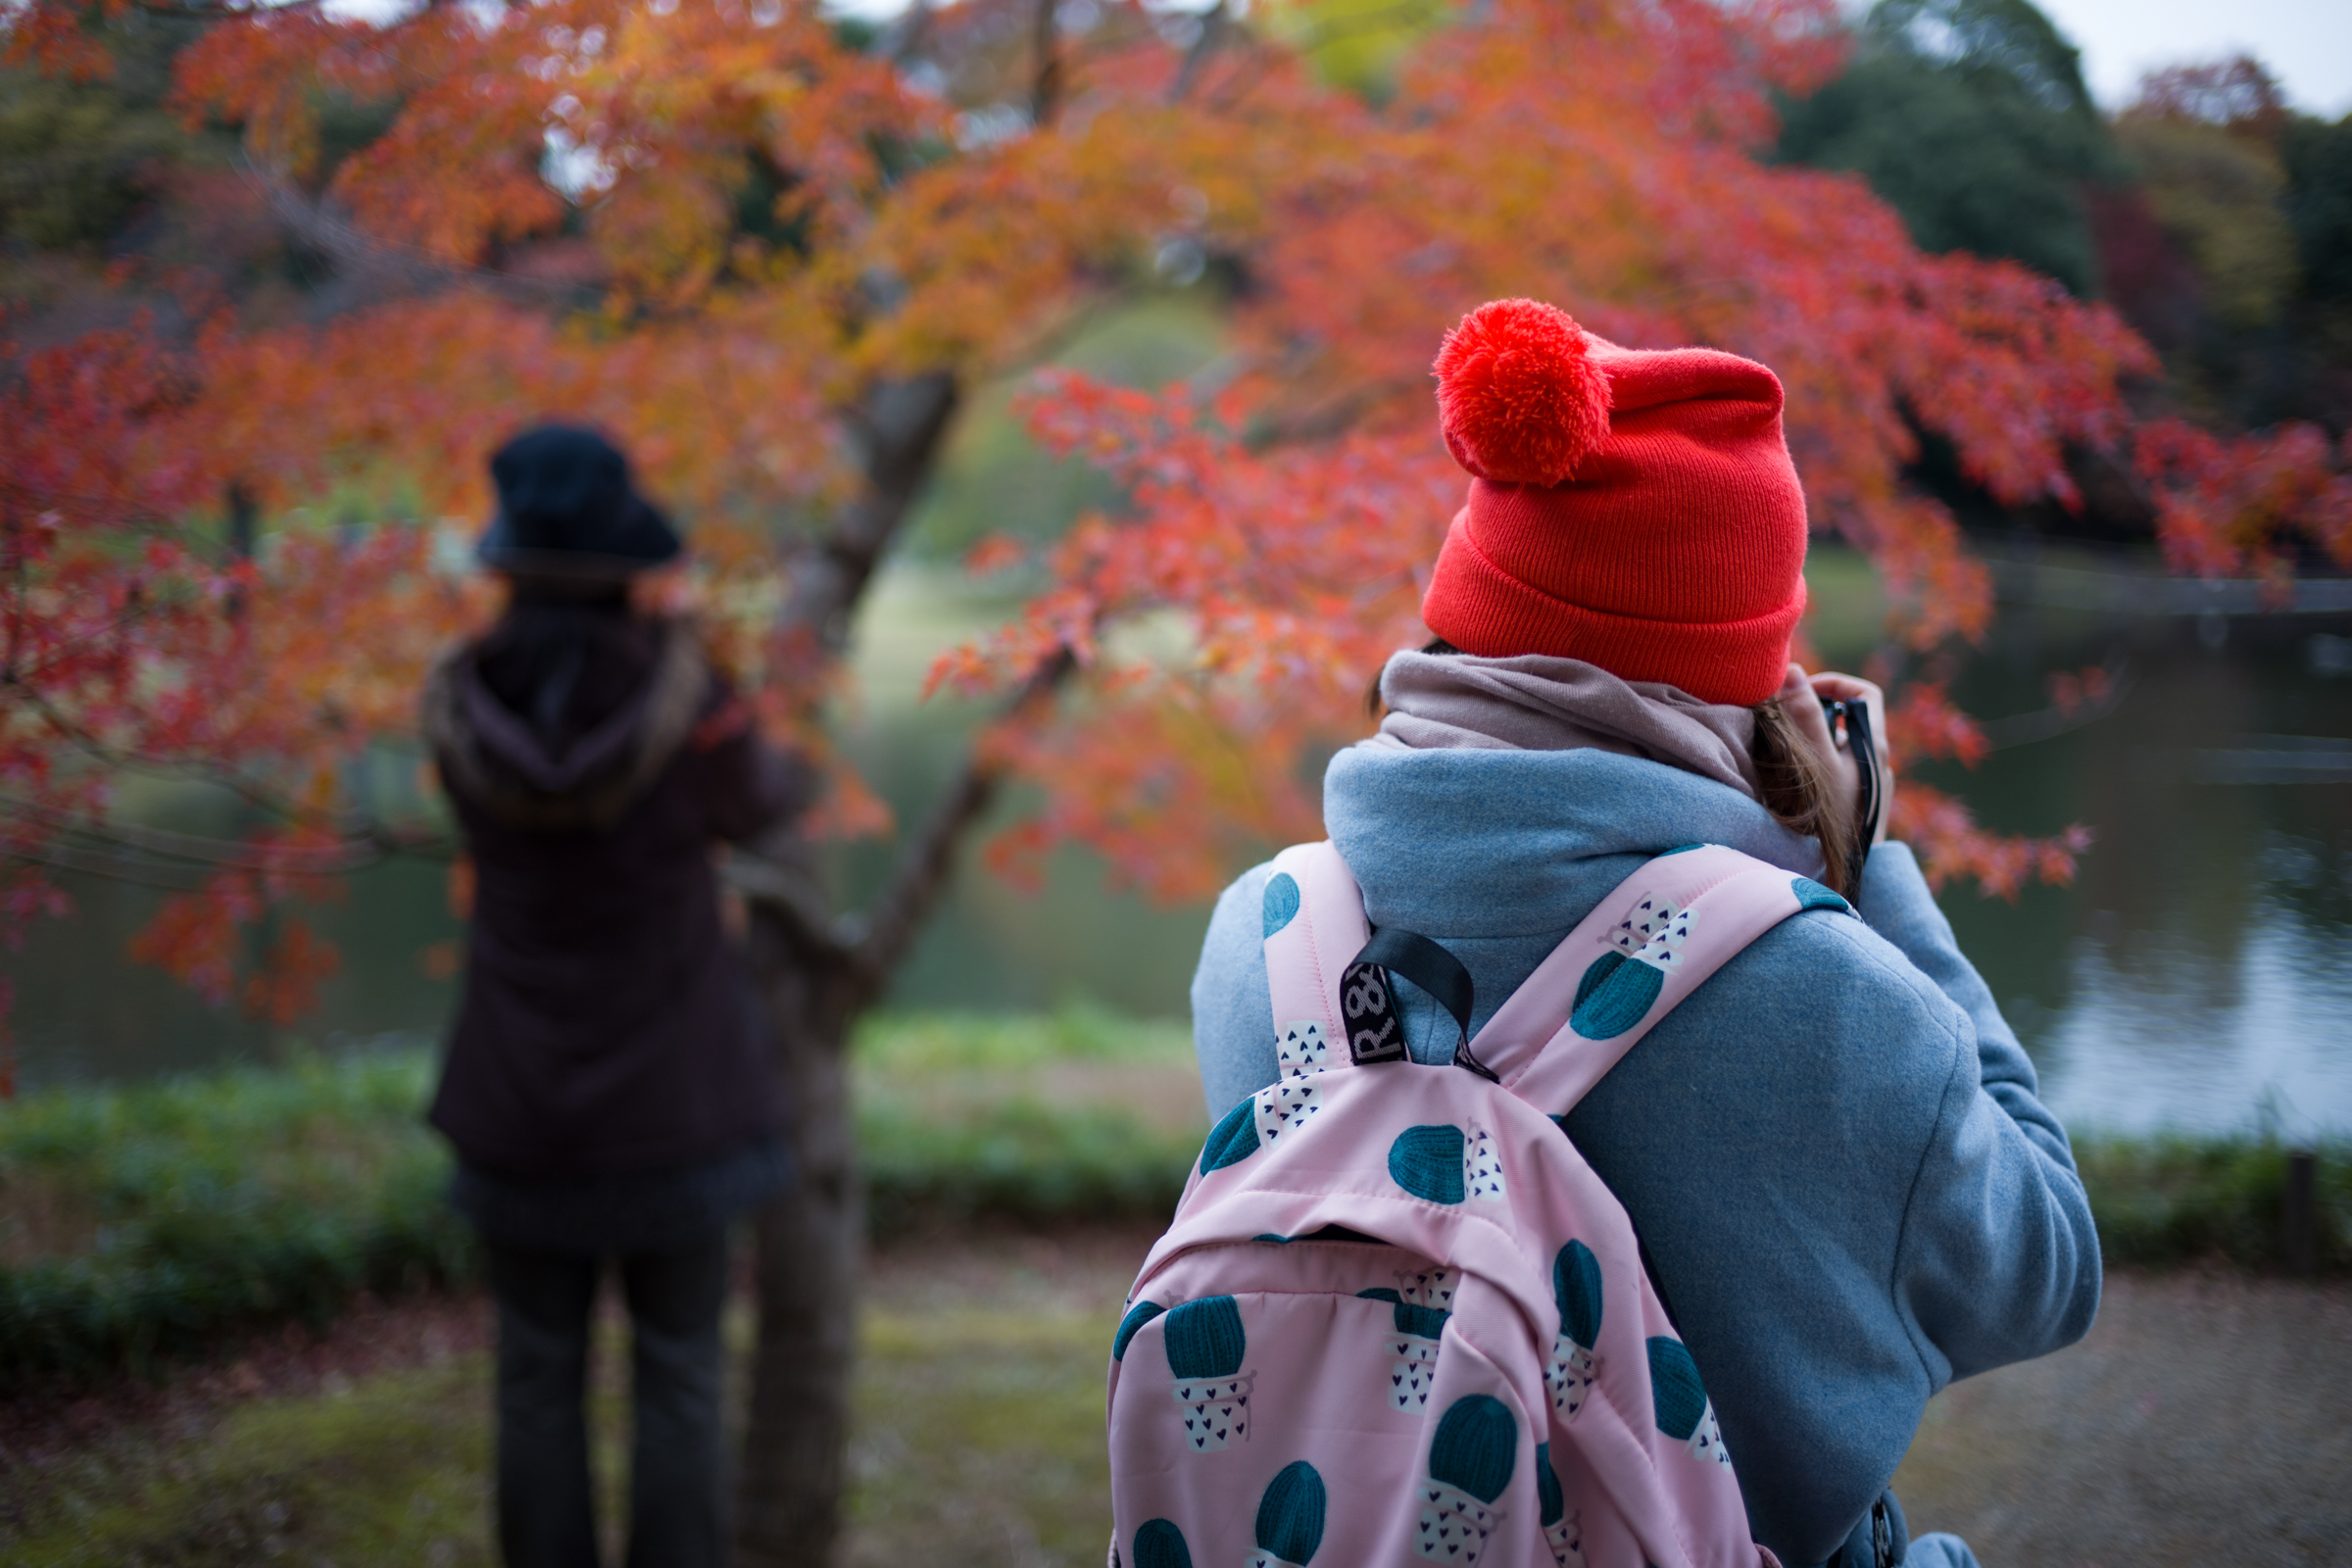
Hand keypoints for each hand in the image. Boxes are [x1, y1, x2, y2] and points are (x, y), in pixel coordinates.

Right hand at [1778, 664, 1892, 847]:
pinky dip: (1816, 767)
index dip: (1835, 683)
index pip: (1864, 694)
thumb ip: (1804, 716)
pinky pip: (1838, 771)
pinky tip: (1796, 786)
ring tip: (1786, 757)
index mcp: (1874, 745)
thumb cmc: (1833, 817)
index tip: (1803, 692)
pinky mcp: (1860, 804)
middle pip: (1848, 720)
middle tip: (1785, 725)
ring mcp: (1870, 784)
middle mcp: (1877, 762)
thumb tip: (1792, 669)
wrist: (1847, 875)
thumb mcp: (1814, 761)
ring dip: (1813, 744)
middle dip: (1815, 716)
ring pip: (1840, 748)